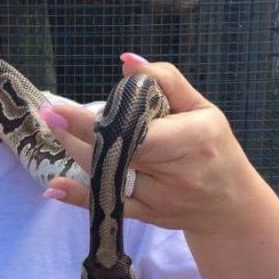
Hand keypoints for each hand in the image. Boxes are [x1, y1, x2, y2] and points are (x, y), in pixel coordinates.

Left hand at [39, 54, 261, 237]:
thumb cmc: (215, 148)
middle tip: (49, 113)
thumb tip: (127, 61)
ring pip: (106, 176)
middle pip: (114, 152)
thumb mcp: (202, 109)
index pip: (136, 132)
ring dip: (74, 152)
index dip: (97, 123)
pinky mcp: (145, 216)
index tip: (61, 109)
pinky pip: (108, 207)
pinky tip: (54, 187)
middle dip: (78, 132)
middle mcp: (172, 173)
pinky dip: (78, 197)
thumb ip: (166, 82)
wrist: (229, 207)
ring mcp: (157, 199)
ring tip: (55, 128)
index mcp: (190, 140)